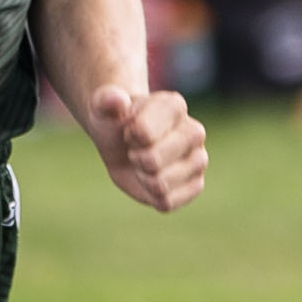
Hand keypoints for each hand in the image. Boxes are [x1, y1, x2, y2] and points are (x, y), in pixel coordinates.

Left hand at [90, 82, 206, 210]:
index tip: (129, 129)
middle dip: (135, 159)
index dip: (129, 136)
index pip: (143, 133)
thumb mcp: (102, 109)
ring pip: (161, 185)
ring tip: (143, 163)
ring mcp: (199, 159)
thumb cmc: (115, 123)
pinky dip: (151, 197)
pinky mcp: (196, 184)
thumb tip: (116, 100)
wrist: (122, 143)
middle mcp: (194, 132)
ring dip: (142, 178)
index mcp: (174, 106)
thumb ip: (105, 101)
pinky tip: (151, 181)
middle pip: (153, 162)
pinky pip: (168, 202)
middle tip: (135, 149)